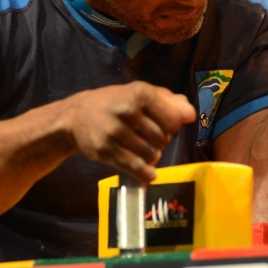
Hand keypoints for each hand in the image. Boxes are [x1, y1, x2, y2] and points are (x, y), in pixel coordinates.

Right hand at [65, 81, 195, 181]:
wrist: (76, 115)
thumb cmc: (115, 102)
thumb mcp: (140, 93)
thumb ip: (169, 101)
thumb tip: (190, 115)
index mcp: (140, 93)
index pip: (173, 121)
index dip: (172, 126)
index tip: (163, 125)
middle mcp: (127, 111)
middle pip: (163, 139)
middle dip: (161, 141)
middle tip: (148, 137)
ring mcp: (115, 132)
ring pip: (151, 155)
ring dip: (152, 156)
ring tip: (143, 149)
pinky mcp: (105, 150)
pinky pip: (135, 168)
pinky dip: (145, 174)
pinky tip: (148, 174)